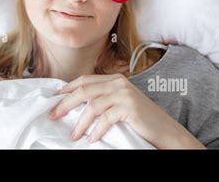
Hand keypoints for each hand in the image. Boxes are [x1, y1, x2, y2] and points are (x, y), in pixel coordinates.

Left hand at [48, 74, 204, 148]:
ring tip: (73, 135)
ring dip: (80, 122)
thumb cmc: (140, 120)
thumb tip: (75, 104)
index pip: (85, 80)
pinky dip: (96, 130)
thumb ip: (103, 99)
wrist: (165, 131)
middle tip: (53, 115)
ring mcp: (124, 94)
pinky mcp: (129, 107)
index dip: (68, 88)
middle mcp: (119, 83)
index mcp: (115, 79)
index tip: (54, 98)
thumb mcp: (120, 103)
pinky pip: (105, 119)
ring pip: (92, 105)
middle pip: (84, 90)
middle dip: (66, 103)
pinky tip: (91, 139)